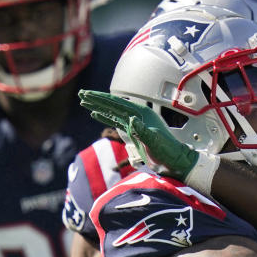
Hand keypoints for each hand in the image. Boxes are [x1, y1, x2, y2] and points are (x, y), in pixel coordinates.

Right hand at [78, 89, 200, 179]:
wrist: (176, 163)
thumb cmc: (169, 152)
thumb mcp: (155, 142)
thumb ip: (143, 131)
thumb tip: (131, 120)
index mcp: (143, 114)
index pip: (118, 103)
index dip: (102, 98)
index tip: (88, 94)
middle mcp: (138, 116)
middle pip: (113, 104)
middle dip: (97, 99)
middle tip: (81, 94)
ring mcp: (136, 124)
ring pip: (113, 112)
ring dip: (99, 107)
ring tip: (84, 102)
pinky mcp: (134, 134)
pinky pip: (116, 122)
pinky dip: (105, 118)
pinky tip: (95, 115)